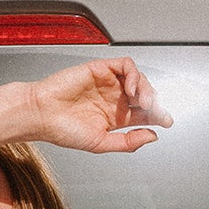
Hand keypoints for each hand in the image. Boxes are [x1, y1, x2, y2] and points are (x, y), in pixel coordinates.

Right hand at [26, 58, 172, 153]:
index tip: (167, 121)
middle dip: (155, 103)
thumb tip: (152, 136)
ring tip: (144, 101)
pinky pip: (125, 65)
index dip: (158, 116)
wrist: (41, 114)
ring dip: (146, 88)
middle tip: (157, 111)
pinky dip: (133, 74)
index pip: (143, 114)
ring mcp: (108, 83)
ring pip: (138, 79)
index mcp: (114, 118)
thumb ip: (127, 142)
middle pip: (144, 95)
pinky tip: (132, 87)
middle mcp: (113, 99)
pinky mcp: (100, 68)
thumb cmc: (62, 130)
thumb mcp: (101, 143)